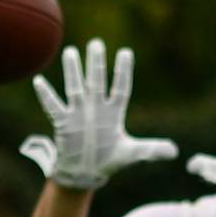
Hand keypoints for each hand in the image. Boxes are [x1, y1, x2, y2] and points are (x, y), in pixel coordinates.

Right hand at [20, 39, 178, 189]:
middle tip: (96, 43)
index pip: (120, 88)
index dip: (123, 71)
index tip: (126, 52)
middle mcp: (96, 108)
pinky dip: (47, 96)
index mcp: (114, 113)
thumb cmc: (109, 160)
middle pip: (97, 81)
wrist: (85, 173)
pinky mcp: (64, 123)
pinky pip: (54, 106)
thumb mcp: (132, 153)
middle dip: (96, 63)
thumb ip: (152, 149)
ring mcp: (79, 114)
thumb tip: (175, 151)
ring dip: (73, 71)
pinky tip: (40, 81)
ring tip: (71, 52)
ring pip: (75, 88)